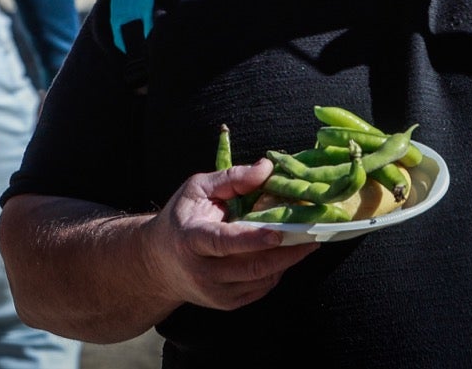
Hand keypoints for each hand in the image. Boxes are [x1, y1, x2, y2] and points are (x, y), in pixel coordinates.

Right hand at [142, 159, 316, 311]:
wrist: (158, 263)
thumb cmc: (182, 218)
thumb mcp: (199, 188)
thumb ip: (232, 177)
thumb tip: (266, 168)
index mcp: (192, 240)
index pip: (224, 242)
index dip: (252, 239)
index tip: (279, 232)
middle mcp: (202, 272)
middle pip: (250, 267)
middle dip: (286, 252)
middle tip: (312, 234)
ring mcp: (215, 293)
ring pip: (260, 280)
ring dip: (287, 261)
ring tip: (306, 240)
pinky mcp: (227, 303)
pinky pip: (261, 288)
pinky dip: (277, 271)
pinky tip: (285, 253)